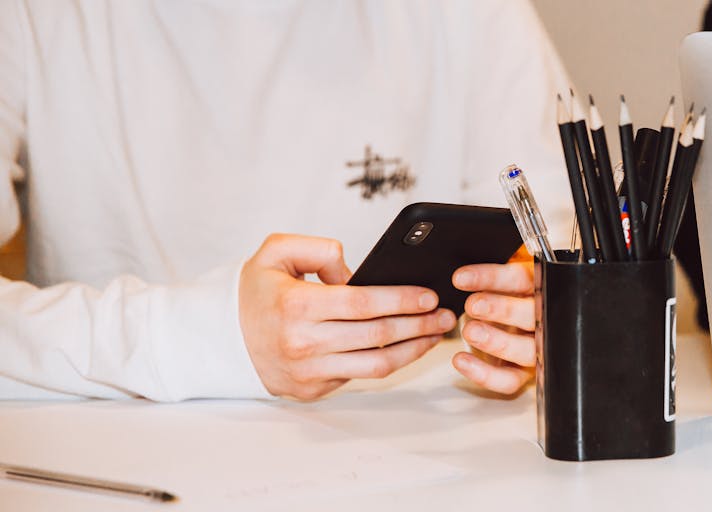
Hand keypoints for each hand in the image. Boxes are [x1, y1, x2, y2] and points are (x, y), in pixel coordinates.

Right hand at [239, 234, 455, 399]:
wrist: (219, 340)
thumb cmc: (254, 293)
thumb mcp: (276, 252)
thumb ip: (319, 248)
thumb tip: (357, 271)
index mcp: (297, 306)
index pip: (363, 303)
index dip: (402, 299)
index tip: (429, 295)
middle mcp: (304, 343)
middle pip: (377, 335)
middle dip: (420, 324)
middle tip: (447, 313)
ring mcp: (309, 371)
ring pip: (377, 365)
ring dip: (414, 349)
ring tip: (436, 333)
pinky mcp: (313, 390)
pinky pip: (360, 376)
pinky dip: (388, 361)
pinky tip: (406, 346)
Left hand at [450, 249, 535, 393]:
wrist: (509, 326)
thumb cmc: (503, 299)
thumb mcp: (500, 280)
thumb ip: (490, 275)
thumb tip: (466, 269)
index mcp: (538, 288)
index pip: (522, 278)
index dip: (492, 277)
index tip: (461, 278)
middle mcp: (542, 318)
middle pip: (532, 314)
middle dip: (503, 309)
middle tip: (473, 305)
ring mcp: (536, 348)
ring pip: (526, 350)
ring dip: (497, 341)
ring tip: (470, 331)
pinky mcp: (524, 374)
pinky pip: (509, 380)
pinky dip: (485, 374)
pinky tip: (462, 361)